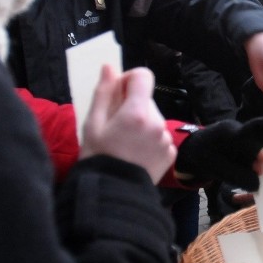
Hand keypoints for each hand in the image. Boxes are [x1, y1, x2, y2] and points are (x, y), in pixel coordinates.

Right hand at [80, 65, 175, 183]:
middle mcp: (157, 123)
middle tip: (114, 127)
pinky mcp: (170, 153)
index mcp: (137, 112)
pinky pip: (159, 136)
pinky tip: (135, 153)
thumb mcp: (93, 123)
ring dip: (140, 124)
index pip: (143, 76)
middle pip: (145, 100)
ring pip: (152, 119)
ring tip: (124, 143)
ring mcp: (165, 139)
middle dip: (131, 106)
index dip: (129, 79)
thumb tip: (110, 67)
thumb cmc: (98, 157)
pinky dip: (149, 140)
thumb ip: (104, 93)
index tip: (117, 93)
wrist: (113, 195)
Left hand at [175, 116, 262, 190]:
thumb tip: (258, 185)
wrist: (189, 148)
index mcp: (229, 133)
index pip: (251, 144)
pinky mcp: (239, 139)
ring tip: (242, 175)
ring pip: (253, 152)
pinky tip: (239, 170)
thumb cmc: (201, 156)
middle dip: (259, 164)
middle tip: (257, 180)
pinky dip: (248, 164)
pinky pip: (249, 152)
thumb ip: (237, 176)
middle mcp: (237, 129)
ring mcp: (239, 133)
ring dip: (252, 166)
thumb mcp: (216, 169)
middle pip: (256, 147)